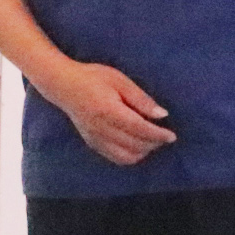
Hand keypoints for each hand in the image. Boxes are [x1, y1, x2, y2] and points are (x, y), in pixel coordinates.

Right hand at [38, 60, 176, 165]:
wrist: (62, 85)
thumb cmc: (92, 77)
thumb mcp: (119, 80)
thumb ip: (140, 98)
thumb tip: (161, 115)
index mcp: (108, 110)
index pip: (139, 129)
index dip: (158, 135)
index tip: (172, 136)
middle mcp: (101, 128)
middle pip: (135, 144)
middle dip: (153, 143)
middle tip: (164, 136)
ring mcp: (95, 138)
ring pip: (125, 156)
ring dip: (143, 152)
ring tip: (151, 141)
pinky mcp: (92, 143)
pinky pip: (115, 157)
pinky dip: (130, 156)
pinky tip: (136, 146)